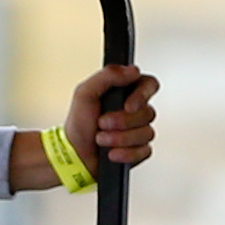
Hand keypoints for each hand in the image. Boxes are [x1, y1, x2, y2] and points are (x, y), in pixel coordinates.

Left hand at [14, 66, 159, 187]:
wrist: (75, 154)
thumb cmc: (78, 124)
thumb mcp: (85, 93)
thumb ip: (108, 76)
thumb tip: (133, 71)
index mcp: (125, 92)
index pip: (149, 85)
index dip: (142, 95)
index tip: (128, 106)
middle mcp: (134, 110)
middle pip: (148, 113)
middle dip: (122, 122)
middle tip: (102, 123)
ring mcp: (138, 130)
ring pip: (146, 133)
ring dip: (120, 139)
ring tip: (101, 139)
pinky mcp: (139, 150)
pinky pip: (144, 151)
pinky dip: (125, 154)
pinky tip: (111, 152)